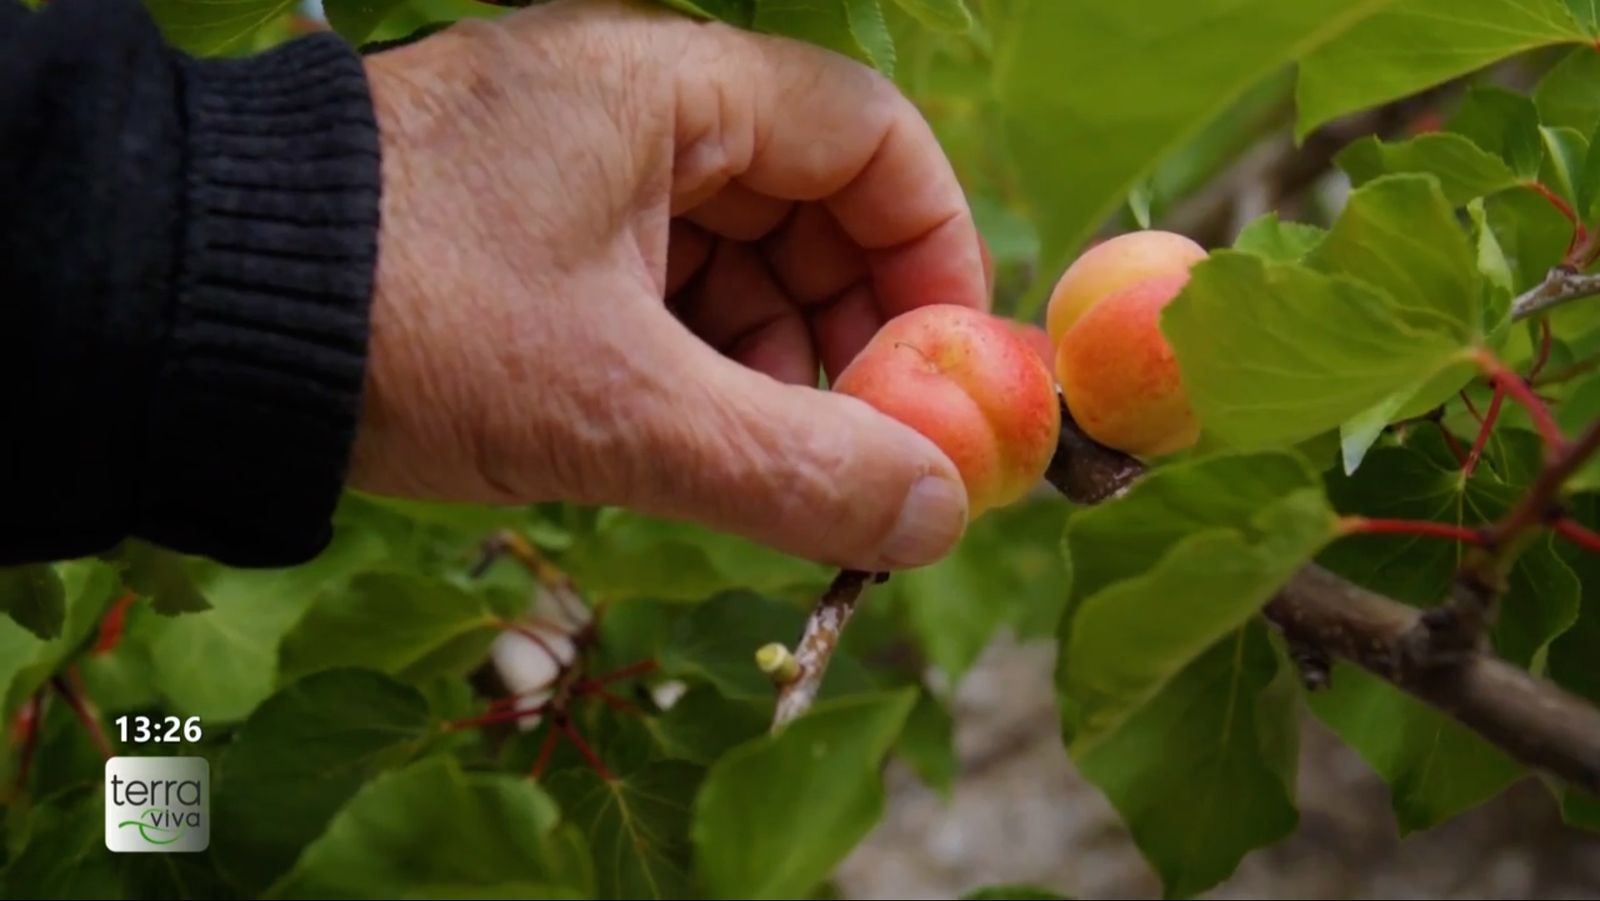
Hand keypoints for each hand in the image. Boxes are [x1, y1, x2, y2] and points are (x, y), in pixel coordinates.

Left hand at [350, 0, 989, 570]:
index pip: (870, 140)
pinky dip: (696, 363)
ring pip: (735, 255)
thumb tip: (933, 518)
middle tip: (861, 446)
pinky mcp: (529, 229)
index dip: (933, 257)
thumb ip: (789, 467)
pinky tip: (686, 439)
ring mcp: (574, 166)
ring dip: (773, 362)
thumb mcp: (613, 407)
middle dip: (851, 331)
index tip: (949, 377)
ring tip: (761, 460)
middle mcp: (629, 103)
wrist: (185, 321)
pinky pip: (660, 284)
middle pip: (812, 202)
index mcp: (664, 84)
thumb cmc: (405, 326)